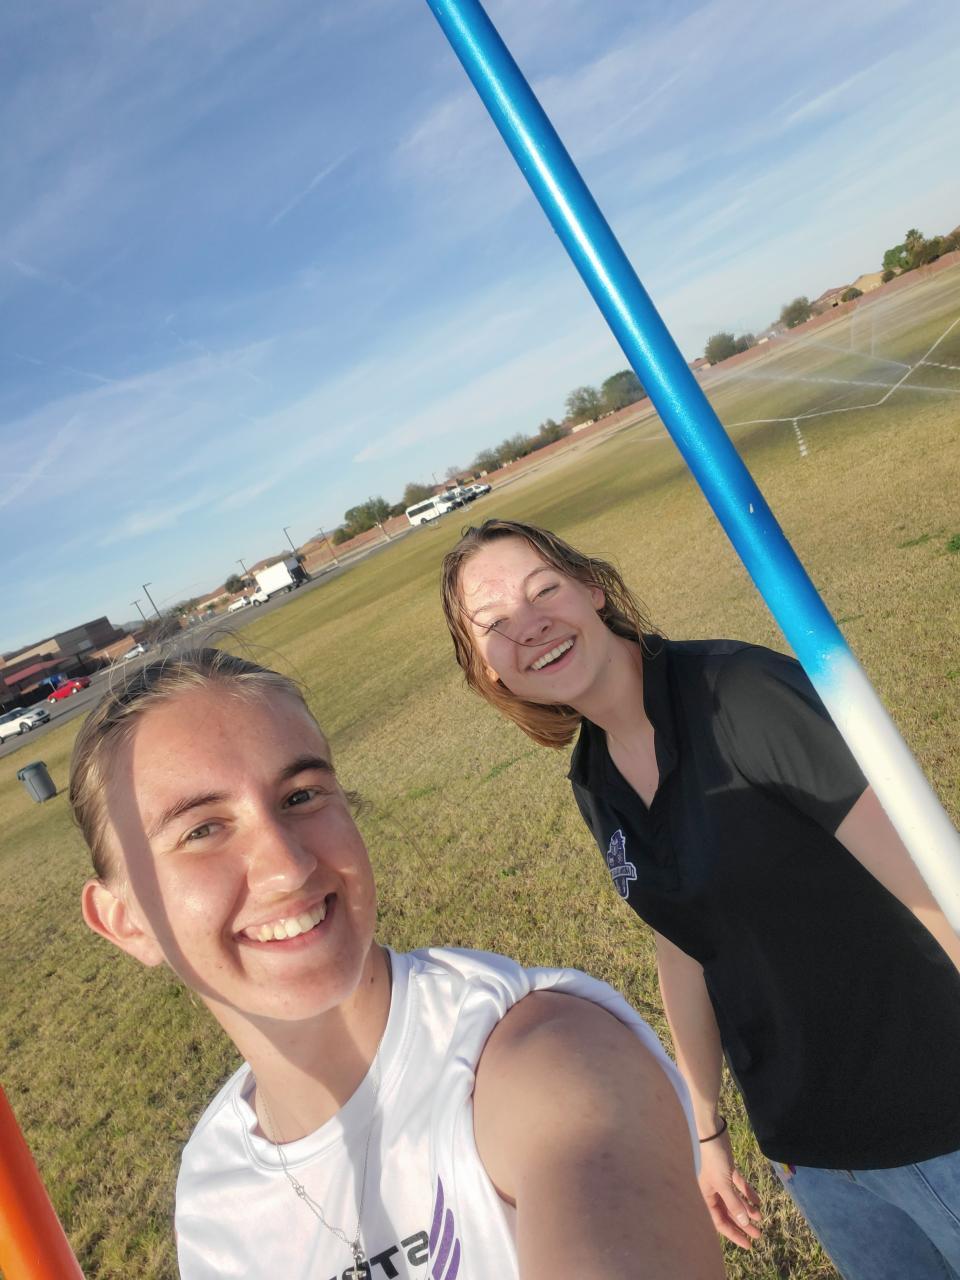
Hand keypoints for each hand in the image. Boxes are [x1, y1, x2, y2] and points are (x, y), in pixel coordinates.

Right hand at [697, 1128, 761, 1248]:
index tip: (748, 1245)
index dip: (734, 1234)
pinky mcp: (729, 1169)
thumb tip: (743, 1223)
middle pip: (730, 1212)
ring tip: (760, 1218)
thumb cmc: (713, 1158)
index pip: (720, 1221)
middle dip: (743, 1224)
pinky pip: (740, 1186)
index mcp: (708, 1196)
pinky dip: (748, 1194)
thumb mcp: (723, 1183)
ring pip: (736, 1200)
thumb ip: (733, 1203)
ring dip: (748, 1209)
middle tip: (758, 1235)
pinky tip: (758, 1201)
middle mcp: (715, 1190)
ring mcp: (722, 1180)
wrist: (712, 1131)